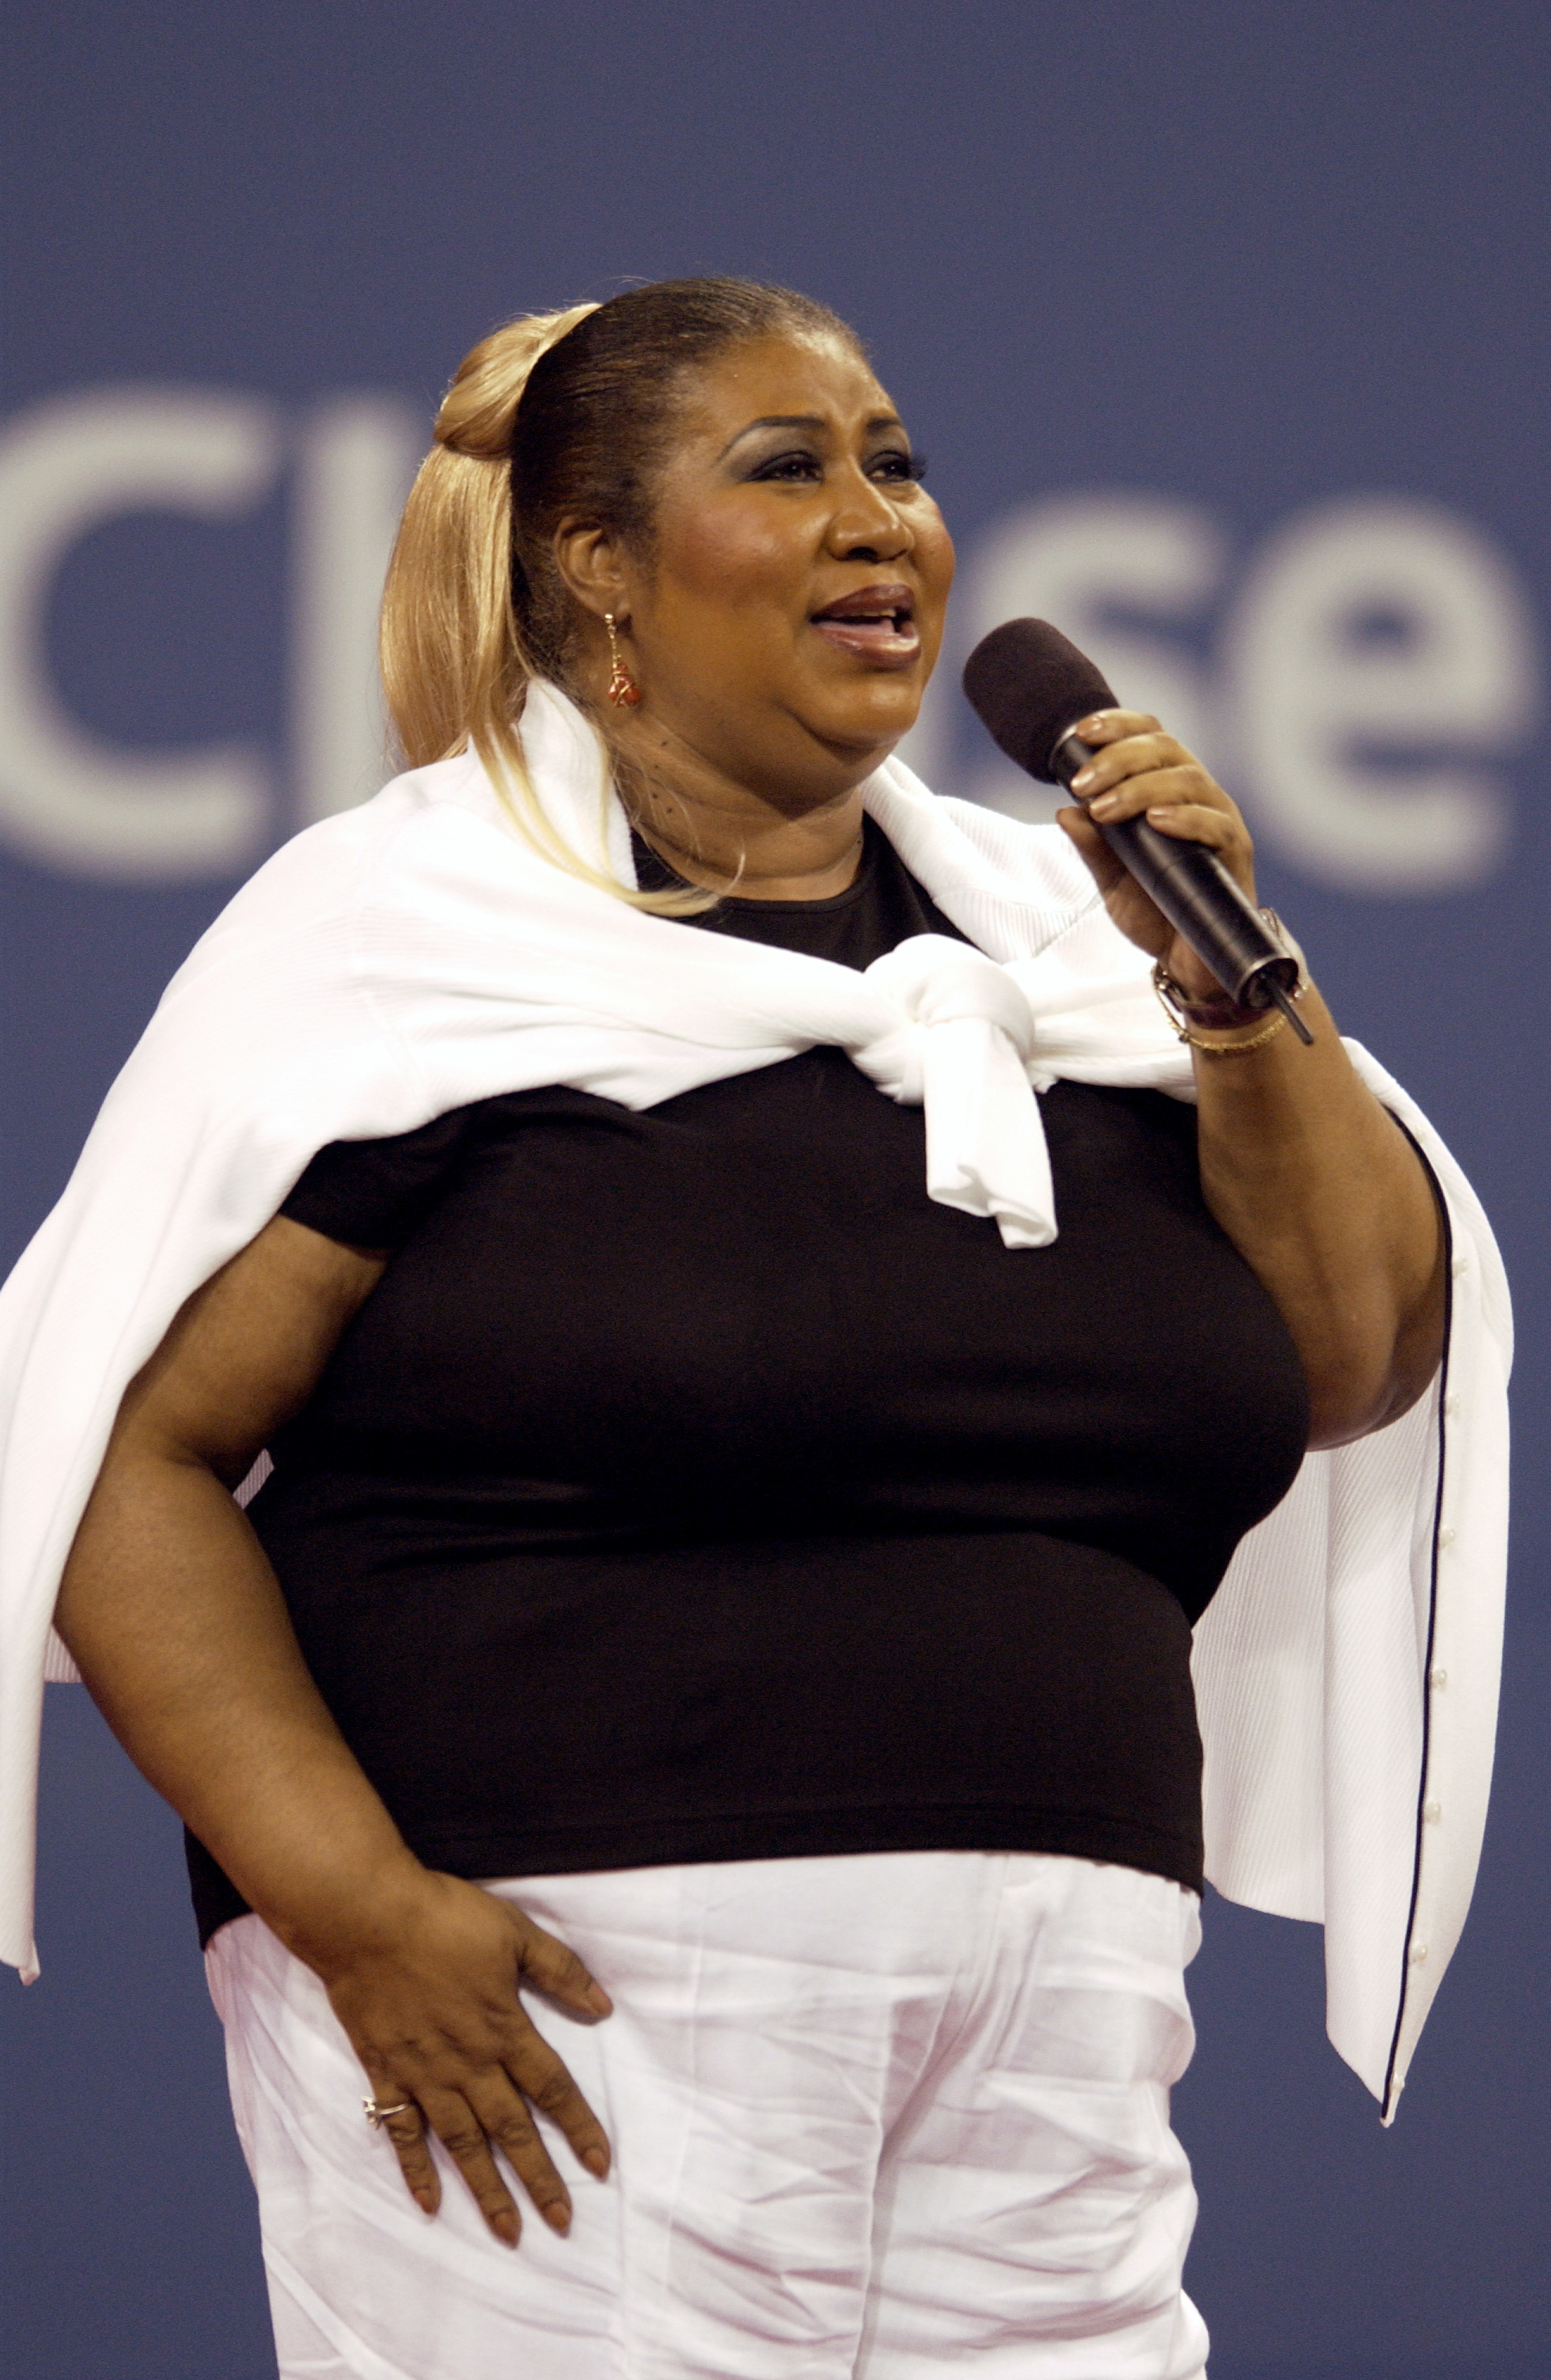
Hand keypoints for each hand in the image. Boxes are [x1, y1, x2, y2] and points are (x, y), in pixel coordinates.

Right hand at [293, 1866, 612, 2245]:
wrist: (366, 1918)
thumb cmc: (443, 1918)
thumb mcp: (515, 1932)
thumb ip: (560, 1970)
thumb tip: (603, 2005)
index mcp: (504, 2028)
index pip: (552, 2087)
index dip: (578, 2127)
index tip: (601, 2166)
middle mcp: (468, 2063)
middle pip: (512, 2129)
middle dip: (539, 2178)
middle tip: (561, 2222)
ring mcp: (424, 2074)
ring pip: (463, 2143)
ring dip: (487, 2189)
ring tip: (508, 2232)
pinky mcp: (385, 2073)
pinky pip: (402, 2132)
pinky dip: (416, 2170)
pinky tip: (431, 2203)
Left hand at [1055, 708, 1258, 1004]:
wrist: (1187, 964)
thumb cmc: (1154, 913)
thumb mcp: (1111, 880)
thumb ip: (1092, 846)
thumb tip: (1065, 812)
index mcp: (1167, 791)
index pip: (1150, 738)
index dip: (1118, 726)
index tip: (1080, 733)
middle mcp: (1197, 797)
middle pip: (1167, 749)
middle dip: (1119, 758)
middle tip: (1083, 784)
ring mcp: (1219, 822)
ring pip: (1189, 780)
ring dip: (1141, 788)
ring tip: (1106, 809)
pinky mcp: (1236, 854)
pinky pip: (1216, 824)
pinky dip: (1184, 818)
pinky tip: (1156, 821)